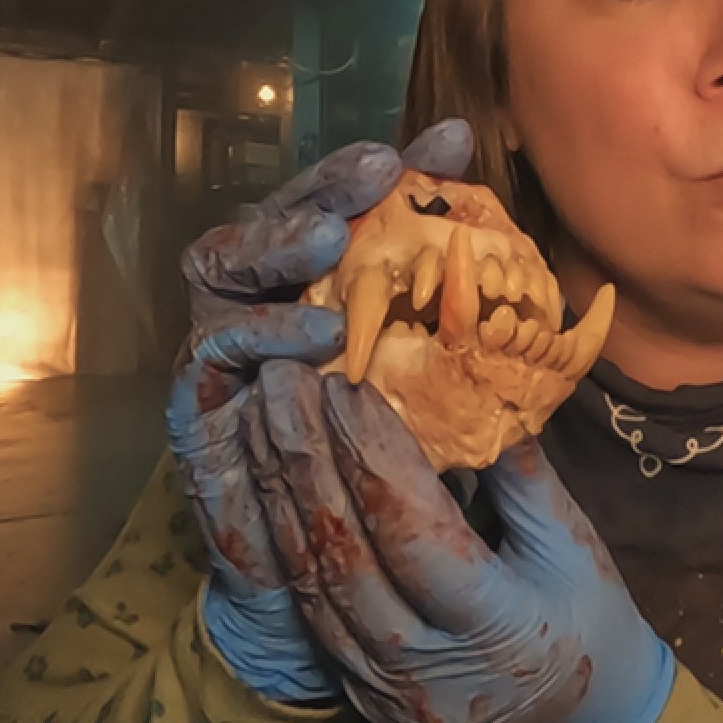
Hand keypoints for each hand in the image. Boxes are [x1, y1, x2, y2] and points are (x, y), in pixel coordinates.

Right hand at [169, 120, 472, 701]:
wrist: (322, 577)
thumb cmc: (380, 465)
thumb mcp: (438, 380)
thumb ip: (459, 306)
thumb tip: (525, 268)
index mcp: (310, 287)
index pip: (336, 203)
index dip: (385, 168)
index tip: (445, 145)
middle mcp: (257, 302)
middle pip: (273, 220)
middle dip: (321, 191)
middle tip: (374, 174)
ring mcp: (219, 349)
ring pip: (224, 268)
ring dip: (277, 245)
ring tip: (331, 239)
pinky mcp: (197, 406)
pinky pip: (213, 353)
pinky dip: (259, 332)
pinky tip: (316, 332)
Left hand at [249, 362, 674, 722]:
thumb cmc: (590, 622)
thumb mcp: (574, 543)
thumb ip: (520, 471)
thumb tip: (474, 383)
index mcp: (497, 629)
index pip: (414, 531)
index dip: (375, 454)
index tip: (349, 383)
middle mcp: (428, 671)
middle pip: (347, 555)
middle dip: (307, 459)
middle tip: (284, 381)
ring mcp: (386, 691)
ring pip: (316, 582)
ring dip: (282, 492)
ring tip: (265, 416)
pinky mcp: (360, 694)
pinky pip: (313, 609)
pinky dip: (290, 538)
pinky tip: (274, 481)